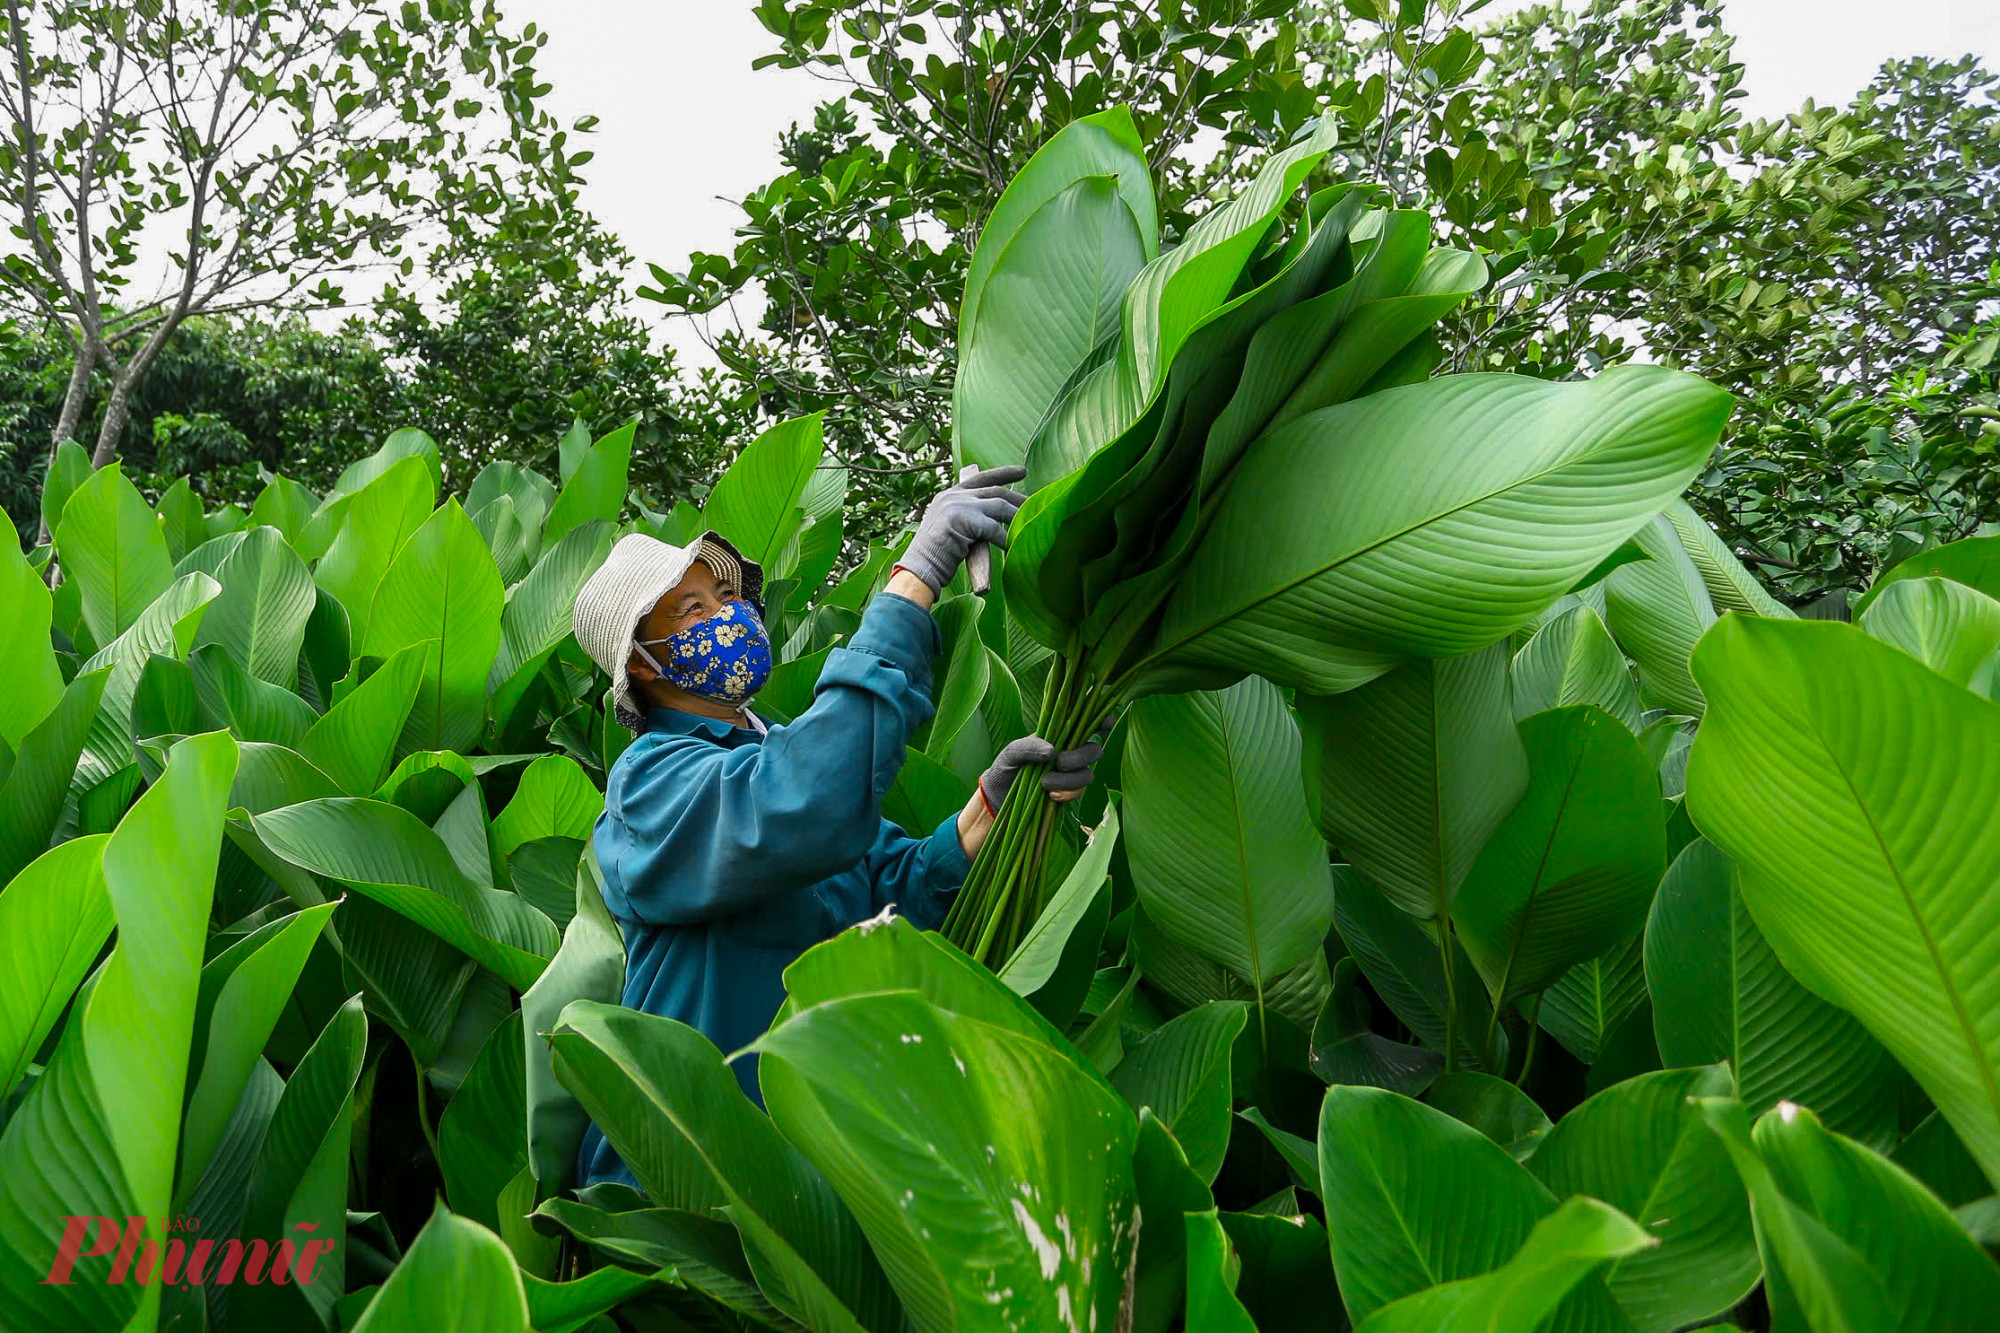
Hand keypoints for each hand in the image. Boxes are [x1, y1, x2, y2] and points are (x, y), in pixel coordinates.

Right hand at [896, 465, 1027, 592]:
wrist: (919, 569)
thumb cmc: (935, 557)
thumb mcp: (952, 529)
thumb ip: (968, 519)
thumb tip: (993, 521)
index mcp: (948, 495)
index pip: (979, 477)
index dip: (1003, 473)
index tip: (1023, 471)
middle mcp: (953, 496)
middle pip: (994, 490)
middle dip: (1018, 496)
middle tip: (1038, 502)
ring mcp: (957, 505)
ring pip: (998, 506)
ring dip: (1018, 516)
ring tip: (1034, 523)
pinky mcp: (962, 520)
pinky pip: (994, 529)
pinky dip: (1007, 539)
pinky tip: (1016, 547)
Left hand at [978, 716, 1112, 812]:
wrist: (999, 796)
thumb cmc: (1006, 766)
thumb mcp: (1011, 752)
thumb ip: (1028, 746)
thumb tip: (1052, 751)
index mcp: (1059, 733)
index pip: (1088, 721)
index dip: (1103, 719)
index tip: (1103, 724)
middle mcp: (1070, 751)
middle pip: (1094, 750)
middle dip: (1081, 757)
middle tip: (1060, 763)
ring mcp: (1071, 773)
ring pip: (1088, 774)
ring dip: (1069, 780)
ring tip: (1045, 783)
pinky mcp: (1068, 792)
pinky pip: (1079, 792)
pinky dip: (1067, 794)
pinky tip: (1051, 795)